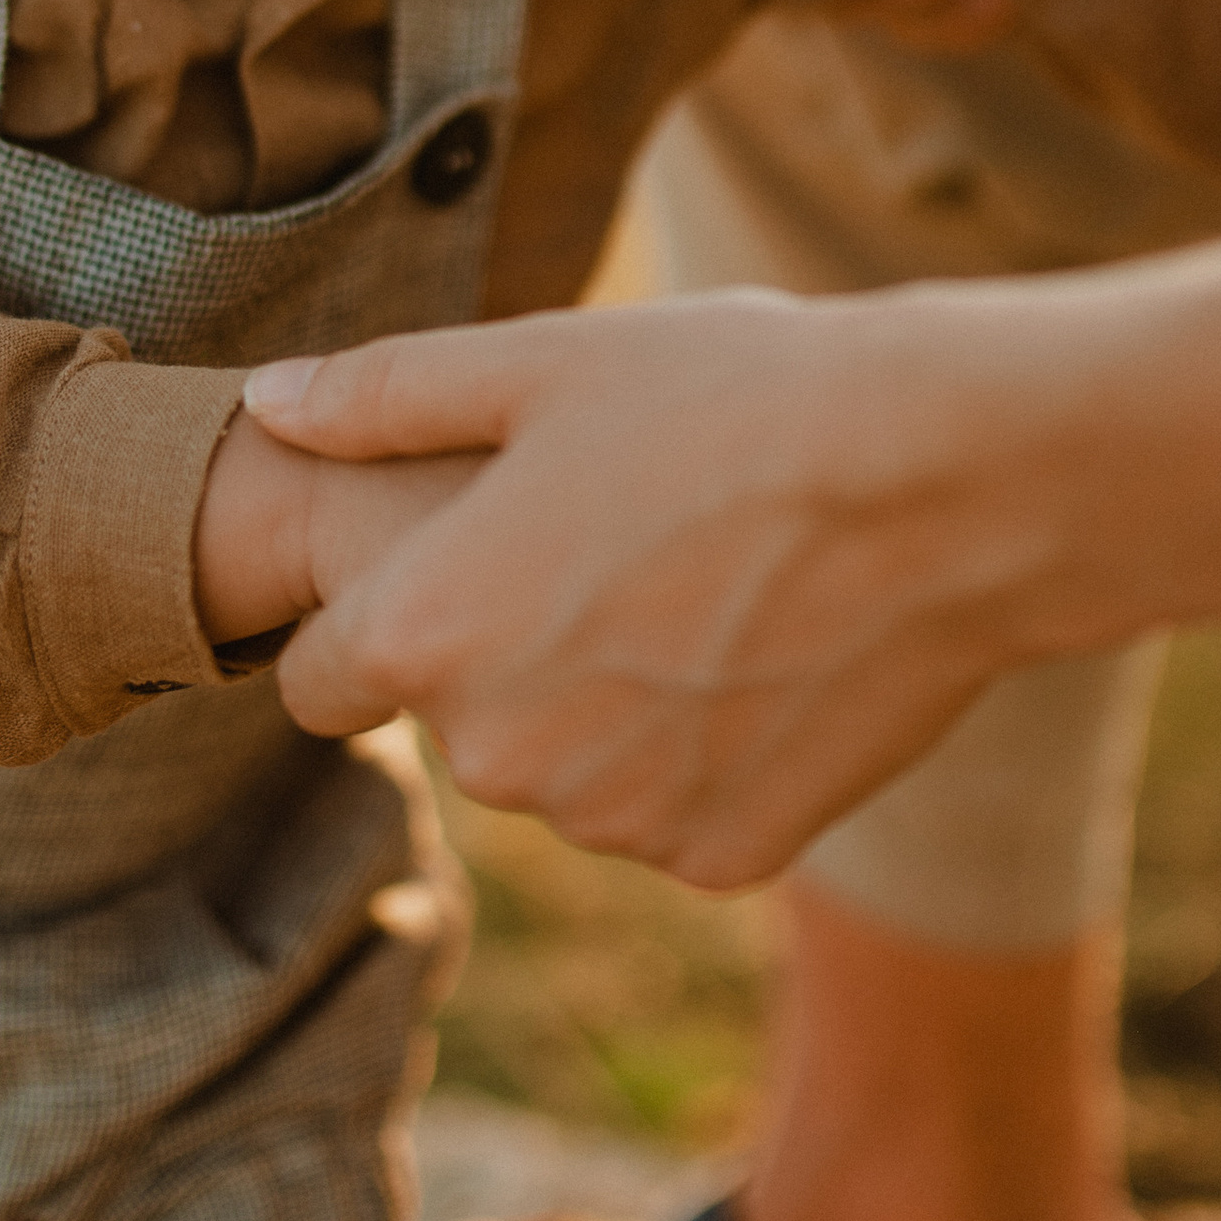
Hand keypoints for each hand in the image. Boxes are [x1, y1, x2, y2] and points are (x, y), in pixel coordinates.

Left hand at [245, 295, 1094, 890]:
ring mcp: (615, 821)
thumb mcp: (541, 363)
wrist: (949, 484)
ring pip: (565, 774)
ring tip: (701, 588)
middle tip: (613, 550)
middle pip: (455, 725)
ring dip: (600, 710)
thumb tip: (271, 409)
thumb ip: (383, 398)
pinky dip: (701, 753)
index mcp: (423, 635)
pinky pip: (670, 809)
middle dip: (502, 657)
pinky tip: (766, 655)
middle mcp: (499, 758)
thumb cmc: (734, 398)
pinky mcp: (720, 857)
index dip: (373, 621)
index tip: (448, 570)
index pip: (316, 680)